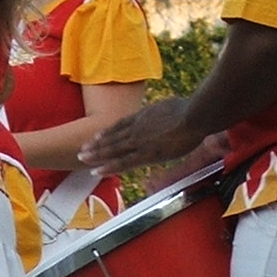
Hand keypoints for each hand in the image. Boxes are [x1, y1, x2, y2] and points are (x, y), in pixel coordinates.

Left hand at [81, 97, 206, 174]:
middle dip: (96, 144)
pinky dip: (109, 167)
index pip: (121, 125)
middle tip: (81, 149)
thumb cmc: (191, 110)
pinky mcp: (146, 154)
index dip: (107, 132)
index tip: (96, 136)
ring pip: (113, 149)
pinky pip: (123, 162)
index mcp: (144, 116)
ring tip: (82, 158)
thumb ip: (167, 110)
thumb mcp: (173, 105)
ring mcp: (140, 141)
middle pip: (112, 137)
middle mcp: (137, 128)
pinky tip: (97, 171)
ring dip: (96, 155)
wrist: (195, 116)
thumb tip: (172, 109)